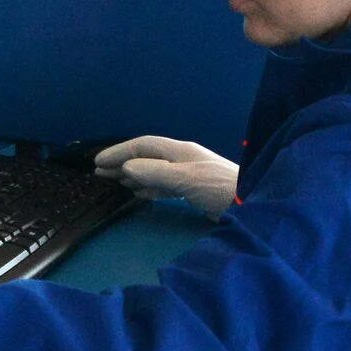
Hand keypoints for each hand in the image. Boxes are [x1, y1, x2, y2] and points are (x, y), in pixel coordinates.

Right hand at [94, 135, 238, 212]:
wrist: (253, 204)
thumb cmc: (219, 188)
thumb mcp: (185, 178)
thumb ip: (155, 172)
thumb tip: (127, 167)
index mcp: (179, 150)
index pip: (142, 145)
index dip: (118, 152)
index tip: (97, 162)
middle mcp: (182, 159)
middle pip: (146, 157)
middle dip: (122, 163)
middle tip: (99, 174)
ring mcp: (189, 174)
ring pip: (153, 171)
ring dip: (132, 176)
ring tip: (113, 183)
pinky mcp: (194, 190)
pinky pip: (164, 185)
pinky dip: (148, 189)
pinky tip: (139, 195)